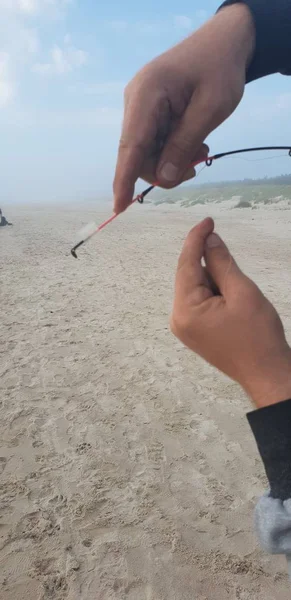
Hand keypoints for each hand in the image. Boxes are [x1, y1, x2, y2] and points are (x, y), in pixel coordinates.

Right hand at [113, 4, 254, 213]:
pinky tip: (194, 144)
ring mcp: (140, 106)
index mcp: (146, 95)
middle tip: (197, 167)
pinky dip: (173, 149)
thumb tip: (164, 177)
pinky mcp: (148, 111)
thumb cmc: (220, 69)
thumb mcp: (210, 109)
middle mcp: (136, 101)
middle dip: (164, 169)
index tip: (118, 207)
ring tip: (202, 152)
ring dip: (172, 160)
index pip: (130, 146)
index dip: (123, 179)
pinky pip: (154, 141)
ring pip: (147, 151)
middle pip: (138, 154)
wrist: (224, 42)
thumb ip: (185, 144)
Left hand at [171, 218, 290, 408]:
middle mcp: (178, 318)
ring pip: (196, 288)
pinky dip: (214, 291)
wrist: (266, 373)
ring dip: (214, 278)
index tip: (208, 220)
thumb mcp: (242, 292)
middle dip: (208, 262)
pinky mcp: (194, 331)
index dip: (196, 239)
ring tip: (239, 293)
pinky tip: (231, 296)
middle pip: (189, 276)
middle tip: (231, 260)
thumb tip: (209, 240)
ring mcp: (184, 327)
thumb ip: (222, 263)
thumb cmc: (258, 335)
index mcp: (185, 310)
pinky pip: (199, 301)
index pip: (186, 264)